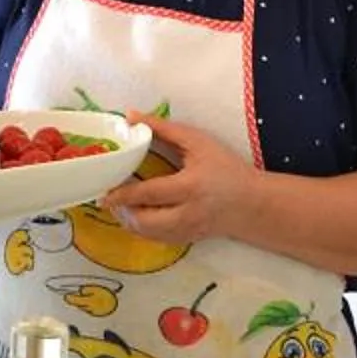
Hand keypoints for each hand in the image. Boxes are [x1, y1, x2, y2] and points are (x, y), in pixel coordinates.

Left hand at [101, 111, 261, 247]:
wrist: (252, 203)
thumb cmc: (226, 168)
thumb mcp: (198, 142)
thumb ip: (164, 129)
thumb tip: (130, 116)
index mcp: (191, 186)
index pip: (150, 194)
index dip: (123, 195)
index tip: (105, 193)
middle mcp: (188, 213)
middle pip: (144, 221)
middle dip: (122, 212)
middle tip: (111, 198)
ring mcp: (187, 231)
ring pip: (147, 234)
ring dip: (128, 221)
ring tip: (122, 205)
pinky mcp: (186, 241)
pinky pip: (155, 240)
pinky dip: (141, 229)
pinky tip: (138, 214)